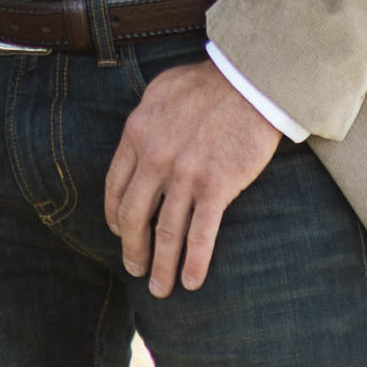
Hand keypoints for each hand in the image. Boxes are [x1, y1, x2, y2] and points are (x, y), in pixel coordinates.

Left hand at [104, 58, 279, 297]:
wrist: (251, 78)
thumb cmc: (210, 80)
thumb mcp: (162, 89)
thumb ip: (146, 116)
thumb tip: (140, 135)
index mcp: (137, 135)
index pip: (116, 187)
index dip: (116, 215)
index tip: (120, 232)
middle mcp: (155, 159)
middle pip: (135, 216)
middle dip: (133, 249)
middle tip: (136, 267)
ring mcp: (185, 175)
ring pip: (166, 232)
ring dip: (162, 266)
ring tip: (161, 288)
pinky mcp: (216, 185)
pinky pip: (201, 233)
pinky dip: (194, 261)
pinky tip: (192, 281)